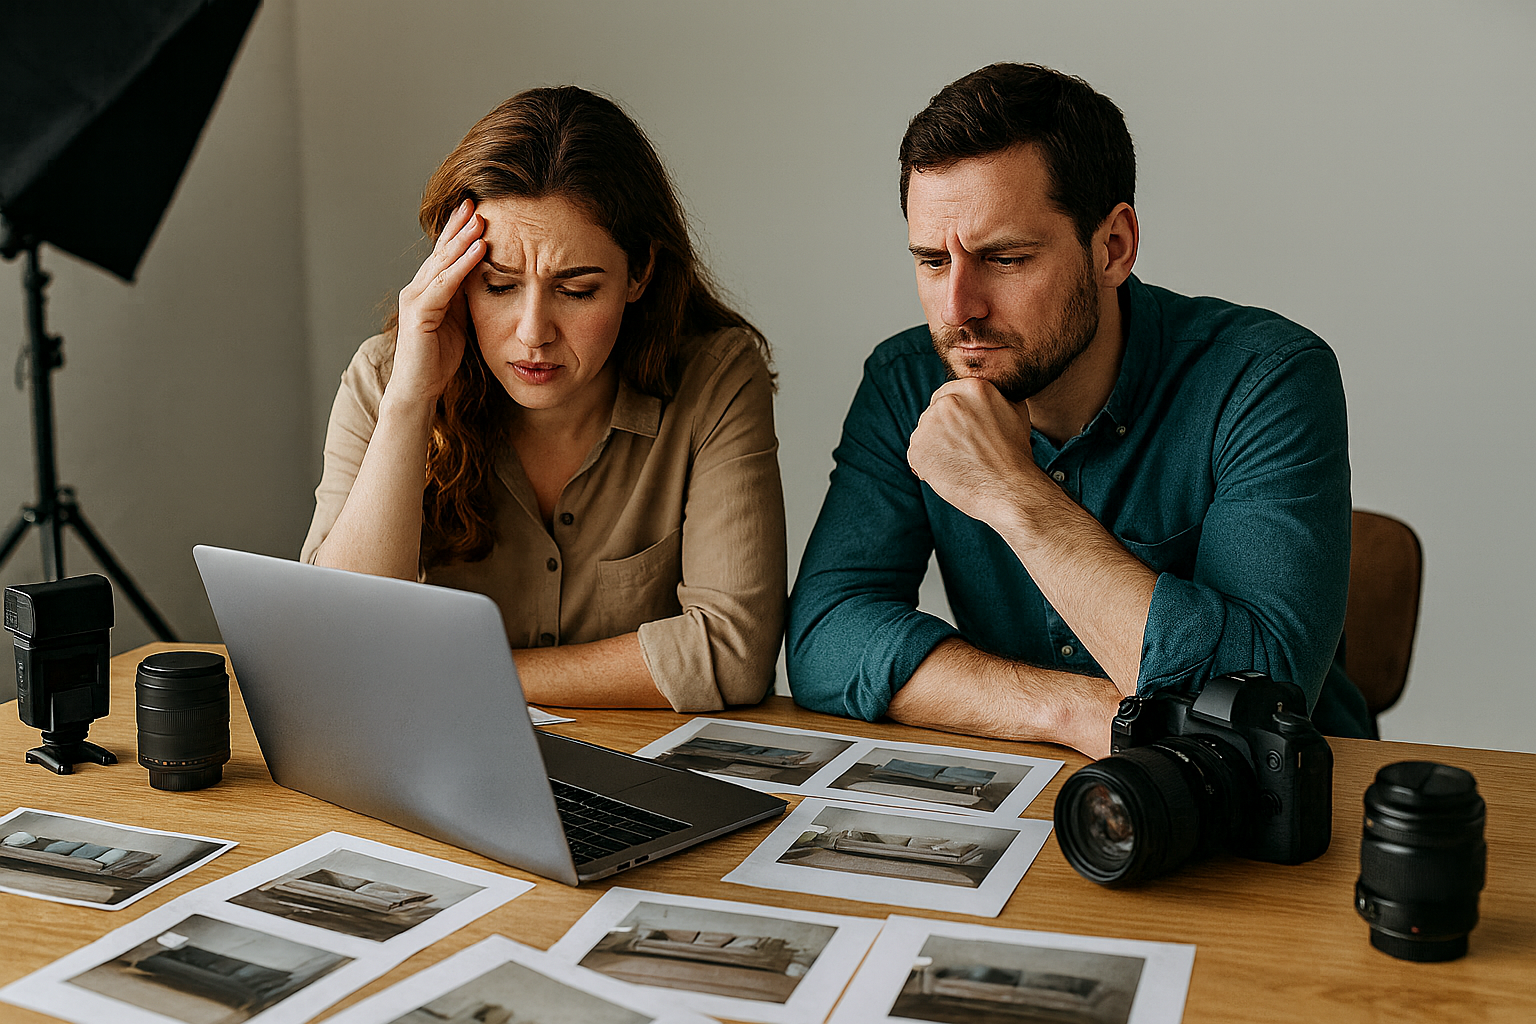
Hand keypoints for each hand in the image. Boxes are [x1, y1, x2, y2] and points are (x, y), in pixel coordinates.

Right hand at [388, 199, 485, 408]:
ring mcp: (416, 299)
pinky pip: (444, 284)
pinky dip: (462, 266)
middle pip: (442, 250)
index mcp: (429, 289)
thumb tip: (487, 278)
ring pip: (442, 262)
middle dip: (460, 225)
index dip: (459, 231)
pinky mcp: (419, 313)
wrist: (418, 389)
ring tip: (481, 218)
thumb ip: (466, 298)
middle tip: (476, 200)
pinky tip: (478, 250)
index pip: (446, 253)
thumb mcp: (460, 321)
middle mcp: (418, 288)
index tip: (477, 209)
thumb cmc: (438, 359)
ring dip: (463, 239)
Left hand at [907, 377, 1042, 523]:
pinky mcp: (918, 449)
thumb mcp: (1015, 410)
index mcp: (972, 387)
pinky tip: (949, 473)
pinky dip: (927, 464)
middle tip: (964, 450)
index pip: (948, 395)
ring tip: (960, 463)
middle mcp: (948, 401)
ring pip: (924, 433)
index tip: (964, 432)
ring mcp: (930, 425)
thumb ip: (994, 395)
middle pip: (934, 413)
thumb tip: (984, 391)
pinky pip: (917, 454)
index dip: (955, 416)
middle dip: (944, 431)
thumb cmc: (1015, 454)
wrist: (1010, 489)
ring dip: (936, 447)